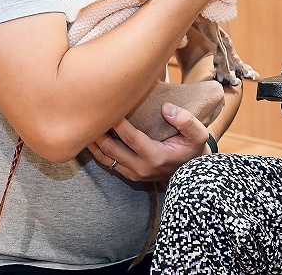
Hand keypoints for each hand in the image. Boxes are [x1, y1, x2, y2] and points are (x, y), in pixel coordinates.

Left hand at [88, 102, 209, 182]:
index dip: (118, 123)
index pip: (130, 137)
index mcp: (156, 157)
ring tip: (83, 126)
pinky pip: (109, 164)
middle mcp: (141, 168)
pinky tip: (91, 139)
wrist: (193, 173)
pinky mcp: (131, 176)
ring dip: (94, 143)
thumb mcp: (198, 135)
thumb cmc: (193, 150)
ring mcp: (134, 174)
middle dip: (98, 132)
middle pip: (111, 149)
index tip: (109, 106)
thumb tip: (165, 109)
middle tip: (88, 114)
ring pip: (106, 159)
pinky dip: (98, 152)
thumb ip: (185, 120)